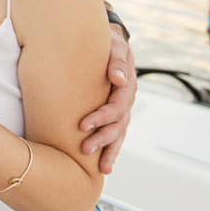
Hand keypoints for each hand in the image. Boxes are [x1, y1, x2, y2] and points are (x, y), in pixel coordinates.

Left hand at [80, 25, 135, 174]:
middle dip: (102, 138)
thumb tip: (119, 79)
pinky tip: (105, 166)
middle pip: (118, 124)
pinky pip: (116, 134)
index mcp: (127, 85)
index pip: (116, 105)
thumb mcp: (114, 45)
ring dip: (110, 149)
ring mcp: (123, 109)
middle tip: (85, 148)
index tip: (82, 125)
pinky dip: (112, 149)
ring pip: (119, 133)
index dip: (101, 117)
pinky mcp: (115, 114)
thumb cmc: (107, 43)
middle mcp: (127, 100)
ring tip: (102, 168)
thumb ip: (116, 60)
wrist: (108, 42)